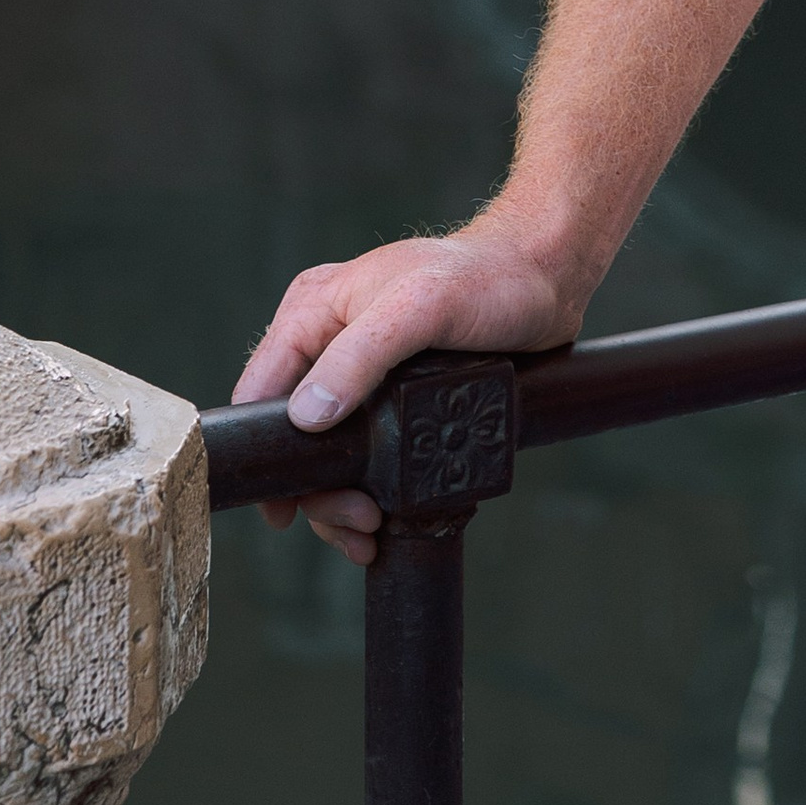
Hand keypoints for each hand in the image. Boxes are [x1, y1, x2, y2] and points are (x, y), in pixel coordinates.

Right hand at [231, 215, 588, 565]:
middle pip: (295, 436)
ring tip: (372, 527)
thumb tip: (306, 418)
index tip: (284, 509)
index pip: (260, 391)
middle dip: (316, 490)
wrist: (545, 278)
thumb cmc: (485, 277)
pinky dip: (368, 486)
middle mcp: (329, 343)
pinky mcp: (394, 396)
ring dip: (340, 499)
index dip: (265, 452)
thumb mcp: (417, 308)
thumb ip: (358, 357)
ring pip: (329, 452)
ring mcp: (361, 372)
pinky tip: (385, 514)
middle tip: (358, 520)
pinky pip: (365, 451)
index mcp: (313, 311)